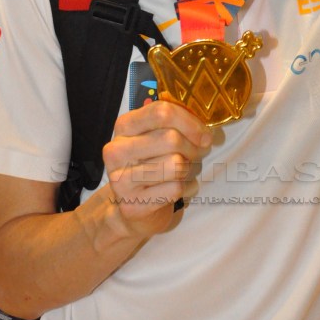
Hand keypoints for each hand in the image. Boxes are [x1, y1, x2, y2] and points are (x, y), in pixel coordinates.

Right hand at [103, 99, 212, 236]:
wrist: (133, 206)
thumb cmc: (153, 164)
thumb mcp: (159, 136)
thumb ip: (176, 124)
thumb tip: (203, 127)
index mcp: (124, 126)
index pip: (162, 112)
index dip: (190, 122)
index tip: (204, 135)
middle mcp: (116, 150)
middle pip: (171, 139)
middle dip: (193, 149)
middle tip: (195, 156)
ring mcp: (120, 179)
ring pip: (176, 165)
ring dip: (189, 170)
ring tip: (182, 173)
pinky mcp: (132, 205)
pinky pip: (175, 188)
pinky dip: (186, 189)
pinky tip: (177, 190)